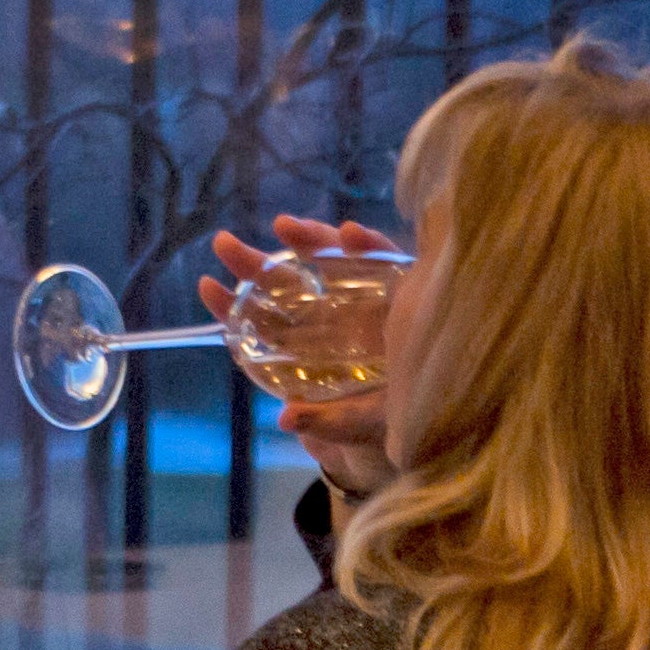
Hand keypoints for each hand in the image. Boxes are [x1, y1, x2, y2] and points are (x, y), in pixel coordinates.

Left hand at [207, 216, 400, 495]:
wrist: (442, 408)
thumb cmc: (392, 414)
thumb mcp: (360, 423)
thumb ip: (326, 422)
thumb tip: (286, 419)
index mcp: (317, 345)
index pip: (267, 318)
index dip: (235, 303)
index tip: (206, 286)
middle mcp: (337, 314)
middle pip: (290, 282)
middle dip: (258, 263)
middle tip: (224, 244)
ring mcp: (368, 294)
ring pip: (332, 260)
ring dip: (309, 239)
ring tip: (284, 227)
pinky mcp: (405, 282)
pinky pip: (386, 257)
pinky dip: (369, 243)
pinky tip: (350, 234)